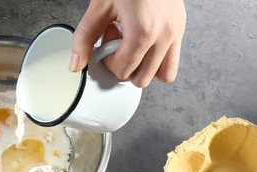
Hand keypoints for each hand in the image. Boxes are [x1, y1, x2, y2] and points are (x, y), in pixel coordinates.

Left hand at [71, 0, 186, 87]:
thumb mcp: (101, 5)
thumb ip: (85, 37)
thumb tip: (76, 64)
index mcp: (143, 31)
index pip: (124, 70)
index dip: (109, 62)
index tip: (105, 45)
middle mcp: (164, 35)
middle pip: (142, 79)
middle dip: (126, 68)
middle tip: (118, 46)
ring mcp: (176, 31)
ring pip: (163, 75)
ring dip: (144, 67)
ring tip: (132, 45)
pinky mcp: (181, 27)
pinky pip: (172, 60)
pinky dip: (156, 58)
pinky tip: (143, 40)